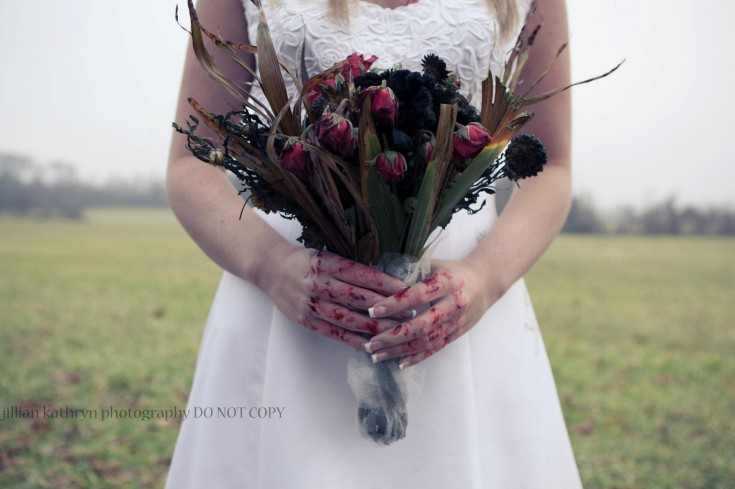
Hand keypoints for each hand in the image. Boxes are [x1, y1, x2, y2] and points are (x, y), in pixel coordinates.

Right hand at [257, 243, 407, 349]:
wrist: (268, 267)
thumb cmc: (304, 259)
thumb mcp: (327, 254)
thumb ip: (350, 267)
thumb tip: (385, 280)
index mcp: (326, 263)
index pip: (361, 274)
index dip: (385, 283)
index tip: (406, 289)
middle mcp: (318, 283)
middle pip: (358, 298)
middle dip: (387, 307)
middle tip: (410, 313)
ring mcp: (310, 304)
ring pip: (348, 319)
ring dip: (374, 326)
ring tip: (395, 331)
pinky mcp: (304, 320)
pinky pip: (333, 332)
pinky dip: (352, 340)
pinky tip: (370, 344)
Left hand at [364, 259, 499, 367]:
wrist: (486, 282)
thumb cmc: (453, 271)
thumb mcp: (434, 264)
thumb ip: (410, 270)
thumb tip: (377, 273)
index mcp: (446, 283)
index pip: (417, 296)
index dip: (395, 304)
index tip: (373, 311)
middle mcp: (453, 304)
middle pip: (421, 325)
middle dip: (393, 336)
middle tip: (370, 343)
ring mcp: (456, 322)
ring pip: (427, 341)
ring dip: (400, 351)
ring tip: (377, 356)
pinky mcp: (457, 333)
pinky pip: (436, 348)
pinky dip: (418, 357)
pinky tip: (400, 363)